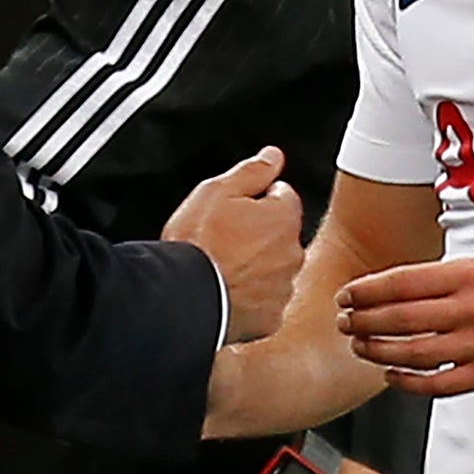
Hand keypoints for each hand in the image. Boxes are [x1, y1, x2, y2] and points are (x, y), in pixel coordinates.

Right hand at [164, 146, 302, 342]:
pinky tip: (227, 291)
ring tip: (223, 267)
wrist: (182, 297)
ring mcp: (283, 288)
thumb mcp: (216, 191)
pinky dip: (251, 297)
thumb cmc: (197, 245)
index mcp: (283, 218)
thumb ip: (251, 172)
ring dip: (256, 266)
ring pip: (274, 268)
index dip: (257, 199)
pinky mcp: (270, 318)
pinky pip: (265, 301)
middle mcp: (291, 253)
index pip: (283, 196)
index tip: (236, 209)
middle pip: (280, 234)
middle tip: (225, 239)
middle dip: (259, 234)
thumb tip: (273, 156)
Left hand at [337, 257, 473, 396]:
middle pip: (403, 318)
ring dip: (379, 351)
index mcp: (468, 275)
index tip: (346, 296)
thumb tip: (384, 290)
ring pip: (415, 353)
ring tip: (360, 347)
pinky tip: (391, 375)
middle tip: (344, 323)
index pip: (403, 282)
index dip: (367, 291)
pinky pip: (440, 383)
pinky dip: (409, 382)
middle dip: (364, 321)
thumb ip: (438, 279)